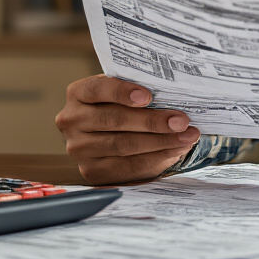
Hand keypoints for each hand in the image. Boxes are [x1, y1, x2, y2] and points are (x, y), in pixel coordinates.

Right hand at [55, 74, 200, 184]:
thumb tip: (175, 95)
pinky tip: (174, 150)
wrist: (111, 134)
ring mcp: (79, 148)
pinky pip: (127, 166)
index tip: (148, 96)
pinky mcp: (91, 170)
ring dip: (160, 141)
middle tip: (181, 121)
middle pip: (114, 120)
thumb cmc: (122, 106)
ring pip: (123, 145)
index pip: (97, 89)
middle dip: (152, 121)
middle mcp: (72, 120)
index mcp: (78, 92)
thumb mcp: (125, 93)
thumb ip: (140, 90)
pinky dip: (155, 158)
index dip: (122, 92)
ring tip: (186, 136)